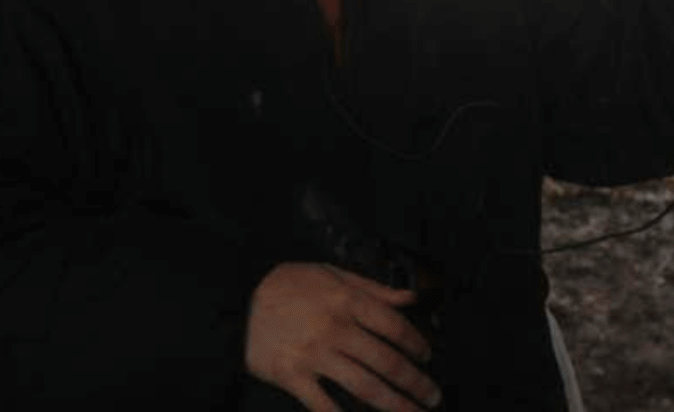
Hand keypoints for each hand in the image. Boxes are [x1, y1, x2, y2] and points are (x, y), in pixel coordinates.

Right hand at [245, 262, 440, 411]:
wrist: (241, 298)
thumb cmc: (291, 284)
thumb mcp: (334, 274)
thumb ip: (374, 289)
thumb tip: (410, 299)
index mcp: (347, 301)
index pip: (394, 326)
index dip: (416, 344)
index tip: (427, 356)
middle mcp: (335, 328)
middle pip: (385, 361)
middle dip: (415, 382)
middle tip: (432, 395)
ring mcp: (314, 355)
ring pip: (364, 386)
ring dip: (394, 404)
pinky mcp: (293, 376)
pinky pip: (324, 405)